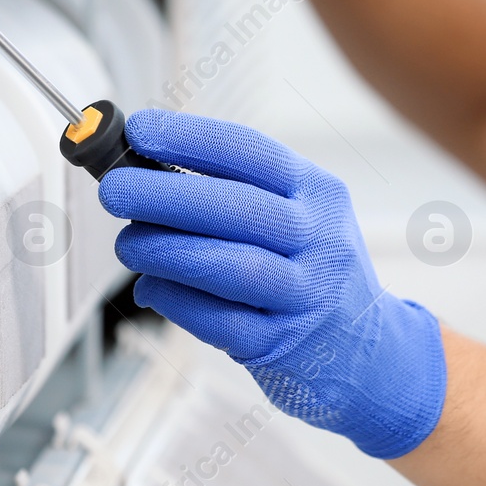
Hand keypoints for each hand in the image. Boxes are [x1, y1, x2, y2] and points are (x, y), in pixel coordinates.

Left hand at [98, 109, 445, 458]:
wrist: (371, 353)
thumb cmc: (311, 271)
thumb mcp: (297, 217)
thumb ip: (234, 193)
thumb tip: (144, 172)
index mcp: (318, 192)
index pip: (252, 153)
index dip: (190, 139)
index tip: (139, 131)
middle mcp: (321, 239)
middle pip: (240, 208)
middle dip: (165, 194)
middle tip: (114, 189)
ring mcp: (308, 296)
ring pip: (231, 265)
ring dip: (165, 250)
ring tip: (127, 242)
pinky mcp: (286, 345)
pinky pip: (220, 320)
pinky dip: (176, 300)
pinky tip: (152, 287)